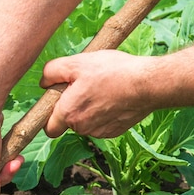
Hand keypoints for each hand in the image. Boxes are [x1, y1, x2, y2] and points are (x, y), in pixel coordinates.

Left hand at [40, 50, 154, 137]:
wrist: (149, 84)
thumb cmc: (113, 71)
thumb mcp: (77, 62)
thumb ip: (52, 72)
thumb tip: (44, 83)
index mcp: (68, 113)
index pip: (48, 127)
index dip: (50, 114)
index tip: (57, 101)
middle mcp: (81, 128)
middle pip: (67, 123)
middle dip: (70, 108)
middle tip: (82, 87)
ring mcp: (99, 132)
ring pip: (84, 124)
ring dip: (87, 110)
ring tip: (100, 89)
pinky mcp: (114, 132)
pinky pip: (100, 125)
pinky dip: (102, 114)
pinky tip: (112, 98)